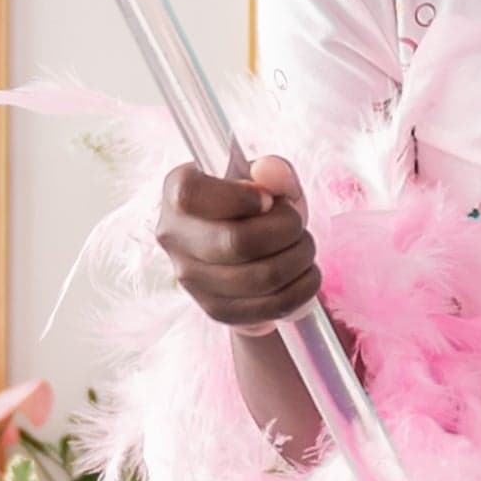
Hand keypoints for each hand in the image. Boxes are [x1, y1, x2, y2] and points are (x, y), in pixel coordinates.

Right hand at [155, 157, 318, 332]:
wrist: (248, 251)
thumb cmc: (254, 207)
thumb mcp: (266, 180)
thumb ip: (273, 170)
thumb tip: (268, 172)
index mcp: (178, 193)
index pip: (190, 194)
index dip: (238, 196)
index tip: (267, 199)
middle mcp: (175, 237)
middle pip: (237, 242)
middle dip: (286, 229)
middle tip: (296, 224)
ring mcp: (191, 280)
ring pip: (260, 277)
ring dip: (299, 258)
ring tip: (303, 246)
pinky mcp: (216, 310)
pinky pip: (270, 306)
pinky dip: (302, 288)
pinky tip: (305, 272)